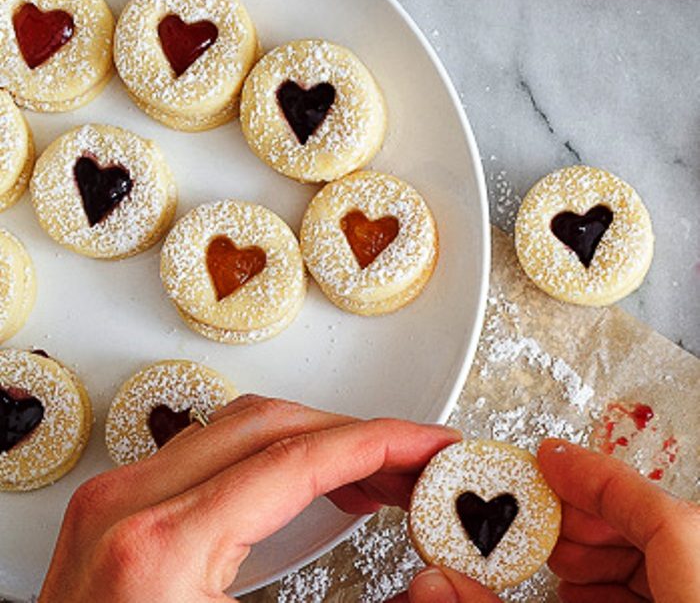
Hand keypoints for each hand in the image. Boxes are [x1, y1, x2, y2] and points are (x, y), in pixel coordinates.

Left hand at [39, 395, 459, 601]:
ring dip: (318, 441)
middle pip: (273, 425)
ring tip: (376, 475)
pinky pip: (209, 451)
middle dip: (358, 438)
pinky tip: (309, 482)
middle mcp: (127, 506)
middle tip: (415, 465)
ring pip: (240, 426)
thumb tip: (443, 586)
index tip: (431, 445)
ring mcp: (114, 502)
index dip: (382, 442)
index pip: (299, 457)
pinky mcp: (115, 511)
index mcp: (162, 550)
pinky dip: (273, 457)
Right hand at [396, 439, 699, 602]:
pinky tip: (583, 599)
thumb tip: (434, 584)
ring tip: (557, 566)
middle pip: (657, 525)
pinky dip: (624, 583)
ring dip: (602, 550)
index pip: (652, 510)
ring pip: (666, 553)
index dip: (592, 474)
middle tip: (536, 522)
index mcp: (695, 590)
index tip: (549, 456)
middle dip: (584, 517)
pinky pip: (672, 586)